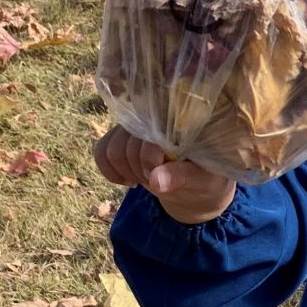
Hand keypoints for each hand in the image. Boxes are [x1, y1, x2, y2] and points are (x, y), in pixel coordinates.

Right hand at [93, 126, 236, 224]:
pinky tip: (127, 180)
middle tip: (156, 180)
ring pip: (111, 148)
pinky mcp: (120, 138)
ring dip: (125, 171)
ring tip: (144, 179)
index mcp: (177, 121)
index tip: (160, 177)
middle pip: (126, 145)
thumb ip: (183, 176)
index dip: (148, 160)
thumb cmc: (206, 179)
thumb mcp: (202, 180)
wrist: (197, 188)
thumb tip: (155, 179)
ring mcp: (134, 127)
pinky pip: (101, 150)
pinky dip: (109, 170)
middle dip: (138, 171)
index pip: (147, 133)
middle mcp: (153, 118)